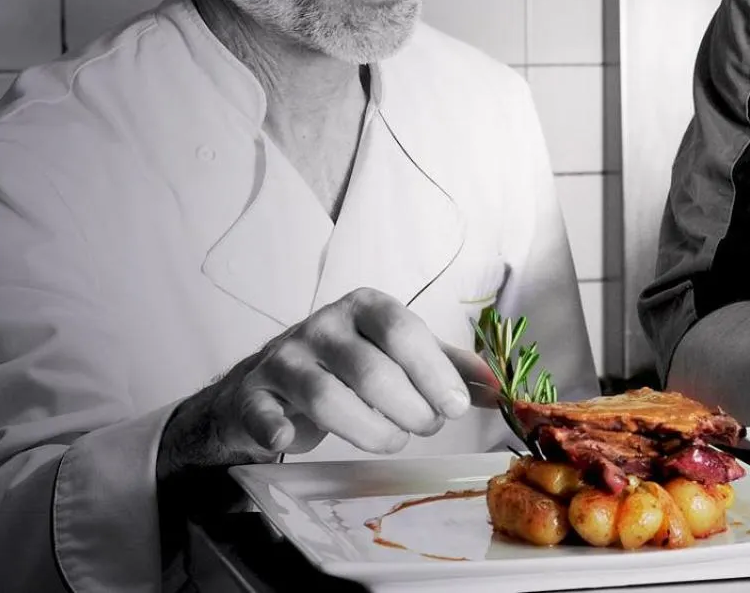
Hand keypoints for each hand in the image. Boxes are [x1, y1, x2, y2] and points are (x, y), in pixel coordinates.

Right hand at [161, 287, 470, 471]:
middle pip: (370, 370)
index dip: (433, 372)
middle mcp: (323, 326)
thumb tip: (497, 387)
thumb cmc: (347, 366)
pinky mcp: (252, 394)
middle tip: (425, 427)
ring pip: (326, 396)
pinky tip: (287, 441)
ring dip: (368, 430)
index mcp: (364, 308)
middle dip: (408, 408)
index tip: (457, 406)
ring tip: (391, 440)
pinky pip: (261, 412)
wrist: (270, 384)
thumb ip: (447, 366)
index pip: (403, 331)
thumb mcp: (399, 355)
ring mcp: (284, 359)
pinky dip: (274, 428)